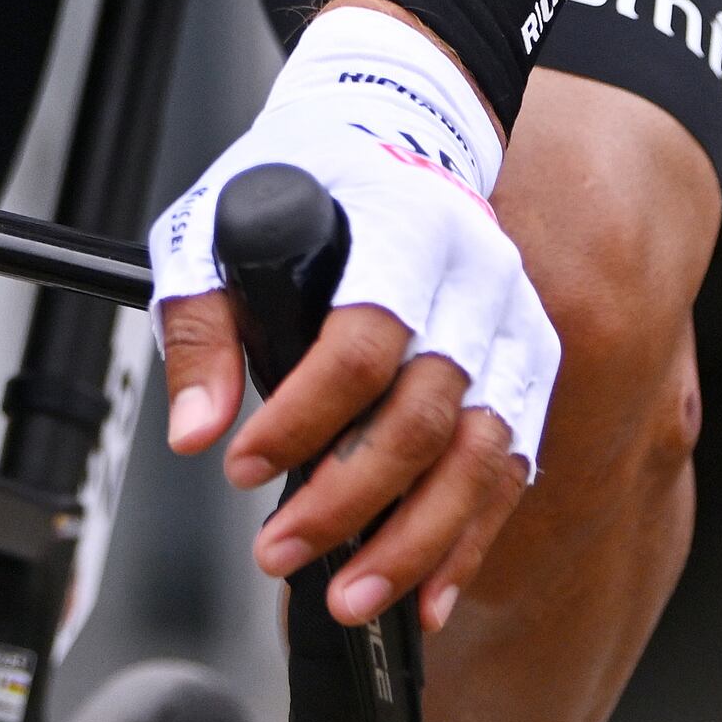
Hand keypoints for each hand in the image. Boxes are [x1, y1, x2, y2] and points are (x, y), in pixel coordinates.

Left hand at [147, 2, 556, 632]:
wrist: (401, 122)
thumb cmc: (312, 173)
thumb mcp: (223, 218)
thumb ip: (202, 326)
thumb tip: (194, 431)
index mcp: (406, 226)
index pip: (363, 342)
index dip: (302, 418)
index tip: (241, 465)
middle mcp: (476, 277)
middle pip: (426, 415)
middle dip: (350, 501)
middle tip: (279, 552)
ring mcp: (511, 327)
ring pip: (483, 456)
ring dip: (417, 543)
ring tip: (352, 598)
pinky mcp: (526, 368)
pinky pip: (511, 470)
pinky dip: (470, 541)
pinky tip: (428, 594)